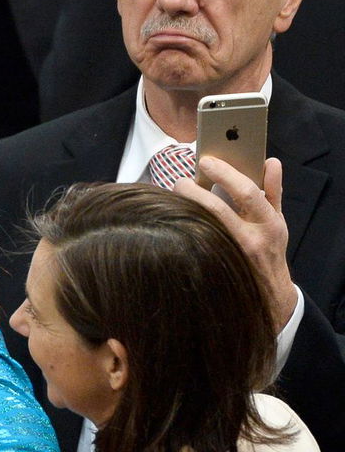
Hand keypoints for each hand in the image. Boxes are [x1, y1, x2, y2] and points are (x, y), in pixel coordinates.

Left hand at [173, 156, 295, 328]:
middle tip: (182, 180)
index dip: (225, 174)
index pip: (246, 192)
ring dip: (185, 208)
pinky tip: (173, 218)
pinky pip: (193, 244)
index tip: (206, 160)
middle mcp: (249, 239)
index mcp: (268, 223)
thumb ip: (273, 190)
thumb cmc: (270, 247)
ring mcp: (229, 254)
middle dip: (194, 191)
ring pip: (201, 226)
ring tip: (176, 197)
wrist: (269, 291)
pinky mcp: (213, 266)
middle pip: (216, 209)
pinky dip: (183, 227)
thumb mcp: (278, 219)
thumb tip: (270, 161)